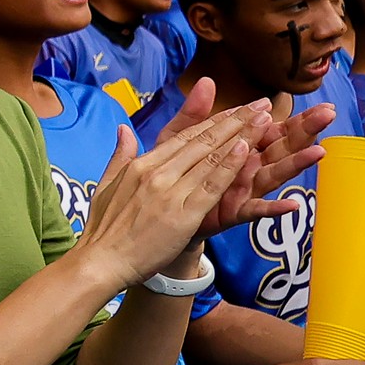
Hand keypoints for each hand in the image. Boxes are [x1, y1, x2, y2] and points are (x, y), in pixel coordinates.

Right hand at [76, 107, 262, 289]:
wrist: (100, 261)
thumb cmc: (104, 228)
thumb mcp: (107, 184)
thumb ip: (120, 155)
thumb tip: (123, 129)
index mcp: (141, 164)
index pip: (185, 137)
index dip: (214, 120)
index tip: (237, 107)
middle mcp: (156, 172)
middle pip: (202, 141)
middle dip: (235, 120)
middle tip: (260, 104)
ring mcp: (169, 192)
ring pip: (211, 158)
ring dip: (241, 136)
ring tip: (263, 119)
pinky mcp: (182, 214)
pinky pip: (211, 186)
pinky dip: (229, 167)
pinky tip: (246, 150)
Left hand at [148, 78, 332, 237]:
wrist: (163, 210)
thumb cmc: (178, 171)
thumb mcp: (181, 137)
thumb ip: (196, 113)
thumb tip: (206, 80)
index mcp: (241, 147)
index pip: (273, 129)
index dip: (296, 118)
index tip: (323, 104)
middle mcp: (249, 167)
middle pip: (282, 147)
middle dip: (305, 131)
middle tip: (329, 115)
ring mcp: (244, 190)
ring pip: (274, 174)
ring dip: (296, 163)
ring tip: (318, 151)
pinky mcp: (234, 211)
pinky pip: (256, 209)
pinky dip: (273, 208)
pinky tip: (292, 204)